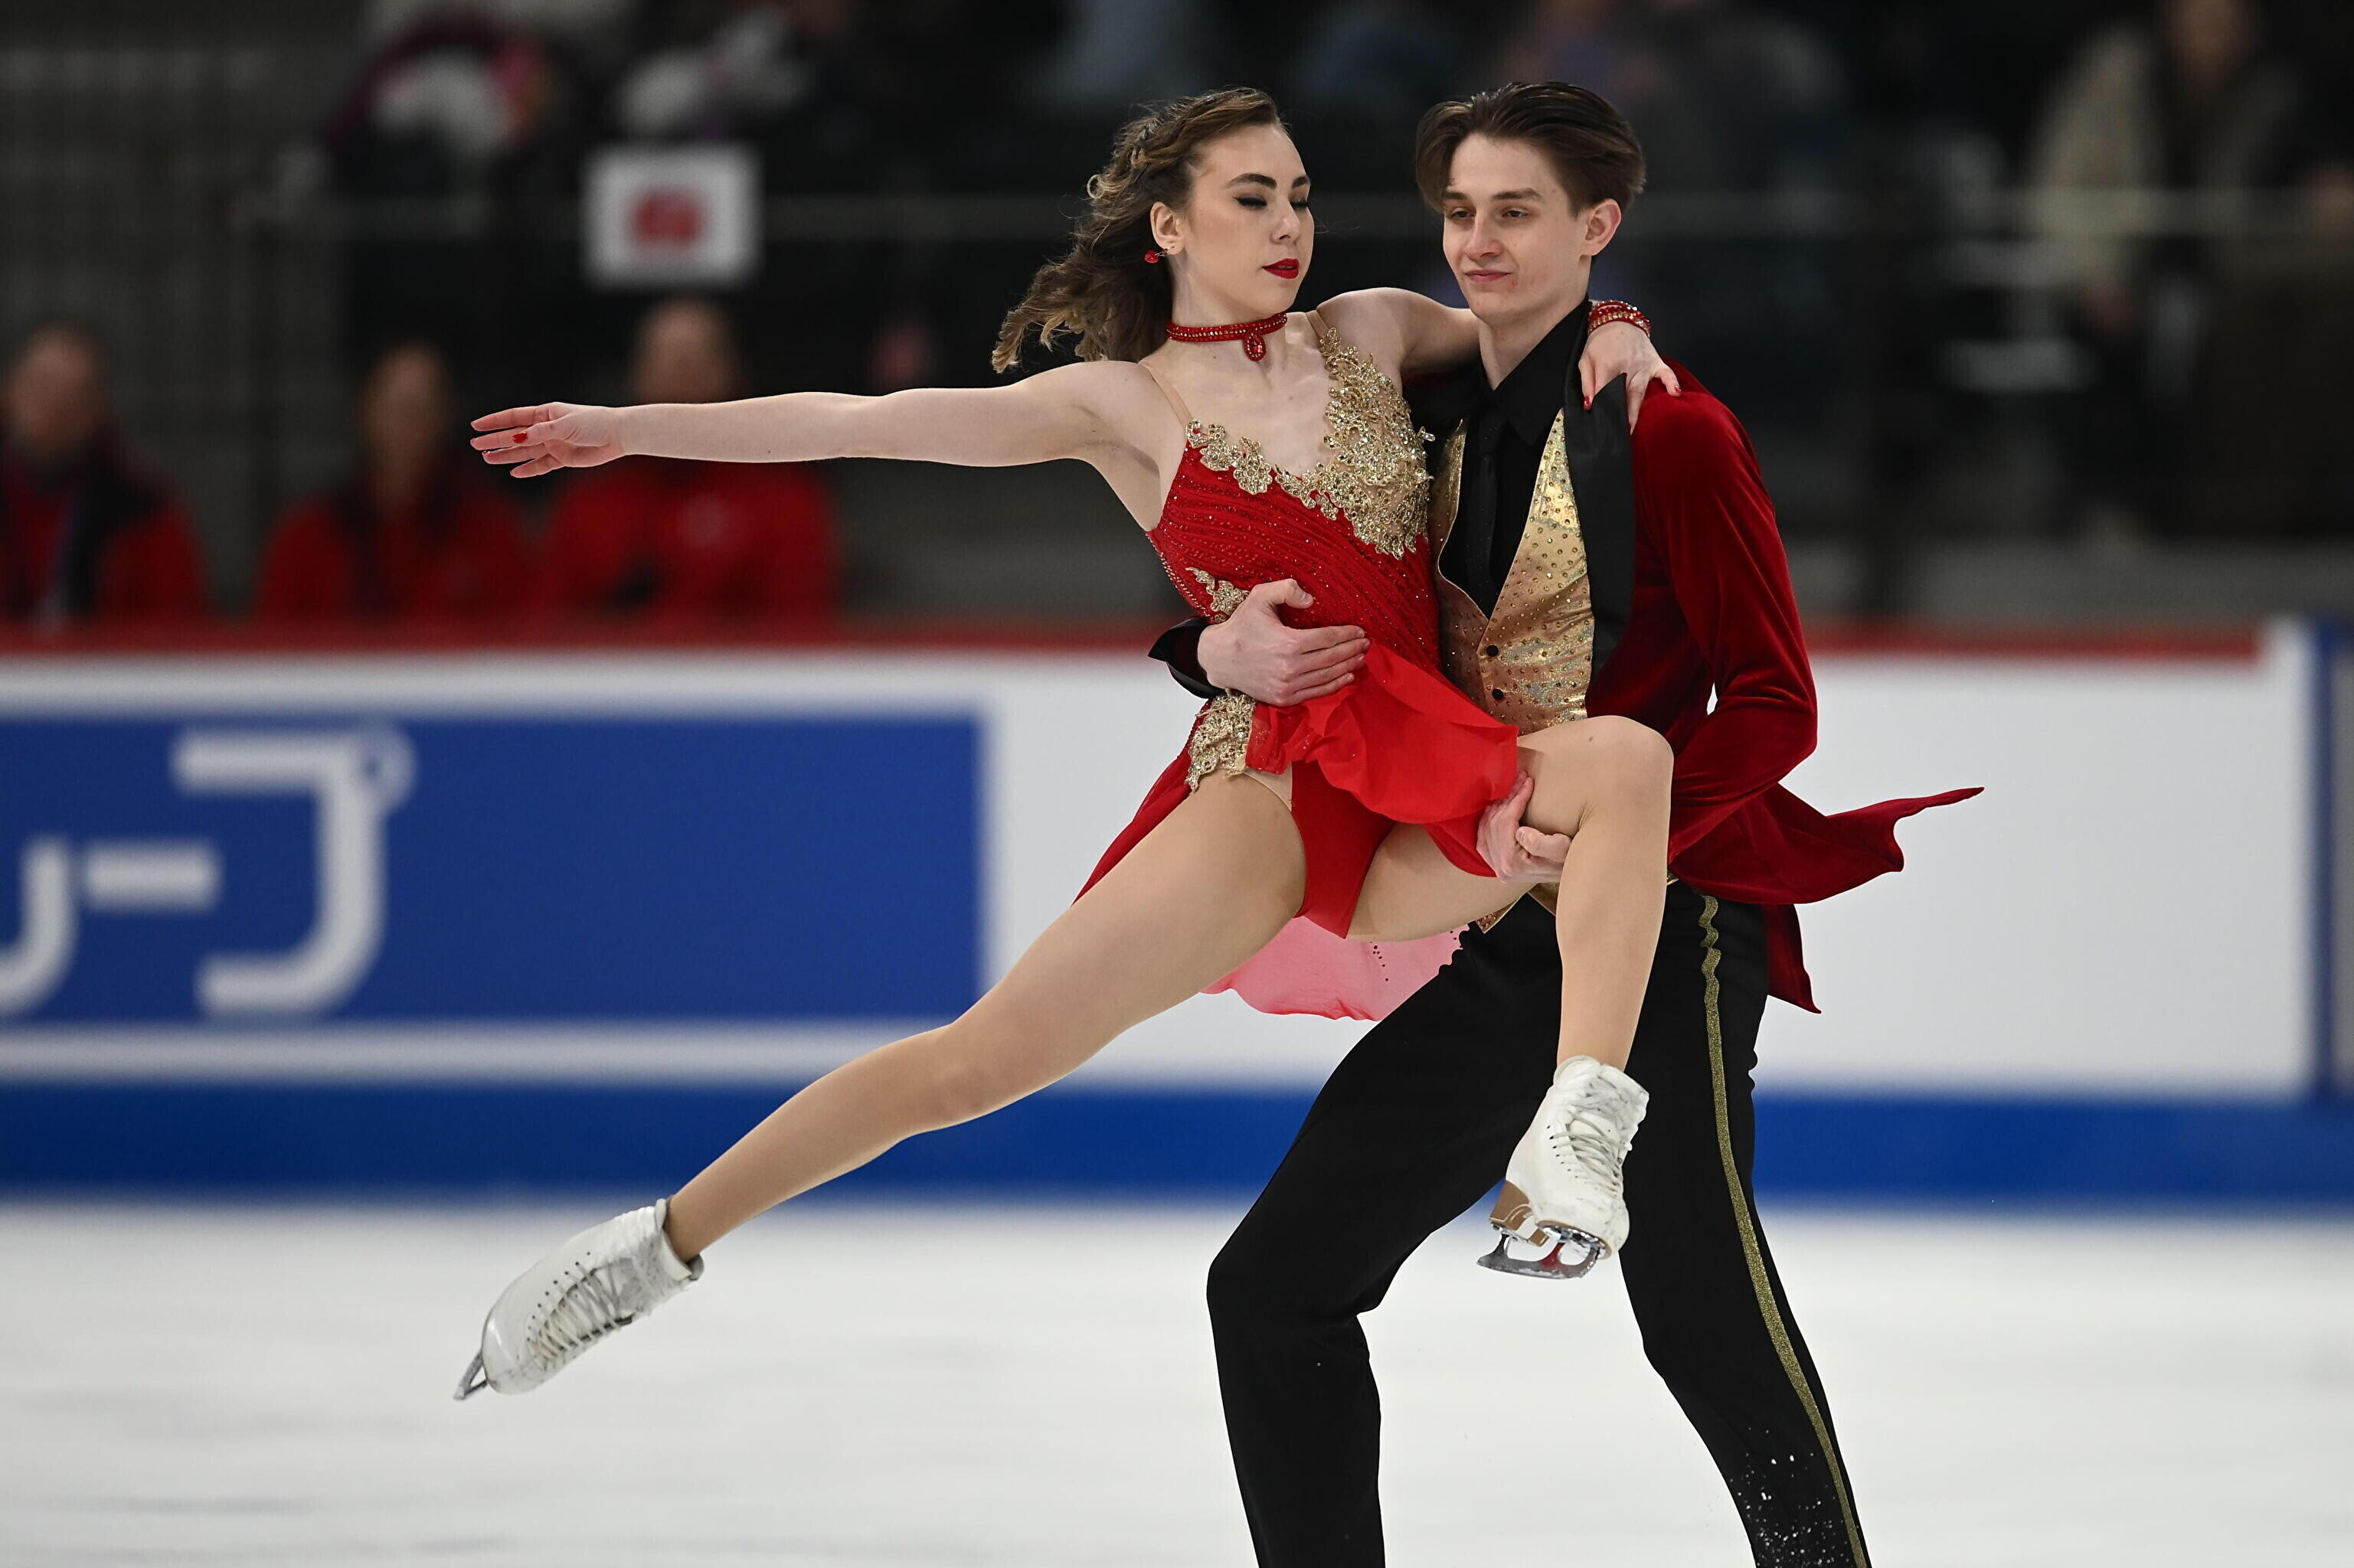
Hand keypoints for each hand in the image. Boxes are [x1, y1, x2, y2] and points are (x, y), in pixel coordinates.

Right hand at [469, 403, 627, 477]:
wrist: (618, 435)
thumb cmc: (593, 423)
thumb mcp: (564, 425)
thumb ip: (540, 433)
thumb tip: (515, 438)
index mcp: (545, 414)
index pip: (514, 417)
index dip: (494, 422)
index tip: (476, 425)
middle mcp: (547, 429)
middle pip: (515, 435)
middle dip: (495, 440)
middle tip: (475, 446)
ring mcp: (554, 444)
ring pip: (525, 451)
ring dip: (507, 455)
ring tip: (488, 458)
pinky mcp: (563, 459)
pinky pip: (541, 465)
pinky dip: (529, 469)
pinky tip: (514, 471)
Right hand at [1196, 579, 1367, 704]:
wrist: (1220, 659)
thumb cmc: (1241, 626)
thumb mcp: (1259, 598)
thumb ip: (1285, 589)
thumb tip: (1311, 599)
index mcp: (1288, 643)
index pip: (1328, 638)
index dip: (1347, 634)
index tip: (1360, 630)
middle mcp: (1290, 668)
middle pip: (1332, 658)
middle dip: (1352, 649)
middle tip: (1366, 643)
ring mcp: (1288, 686)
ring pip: (1327, 676)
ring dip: (1348, 666)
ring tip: (1361, 657)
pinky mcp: (1284, 698)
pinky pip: (1316, 692)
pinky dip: (1335, 685)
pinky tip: (1347, 676)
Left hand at [1477, 772, 1571, 882]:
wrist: (1576, 871)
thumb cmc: (1571, 858)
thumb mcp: (1561, 848)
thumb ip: (1540, 843)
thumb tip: (1519, 831)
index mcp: (1512, 863)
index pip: (1506, 822)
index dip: (1516, 798)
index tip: (1527, 781)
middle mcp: (1501, 868)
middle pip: (1495, 824)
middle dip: (1507, 799)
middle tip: (1520, 780)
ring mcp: (1498, 868)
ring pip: (1486, 830)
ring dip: (1497, 808)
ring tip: (1512, 792)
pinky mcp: (1500, 866)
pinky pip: (1483, 841)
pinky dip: (1487, 823)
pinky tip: (1495, 810)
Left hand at [1579, 320, 1680, 430]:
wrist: (1617, 321)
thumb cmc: (1599, 343)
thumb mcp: (1585, 360)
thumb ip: (1587, 383)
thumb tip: (1589, 404)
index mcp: (1608, 367)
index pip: (1605, 394)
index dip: (1603, 411)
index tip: (1602, 427)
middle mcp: (1627, 368)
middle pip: (1624, 397)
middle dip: (1621, 418)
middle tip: (1618, 437)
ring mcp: (1643, 366)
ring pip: (1640, 392)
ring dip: (1637, 411)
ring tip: (1633, 430)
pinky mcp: (1655, 362)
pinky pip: (1666, 373)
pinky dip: (1671, 383)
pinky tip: (1676, 393)